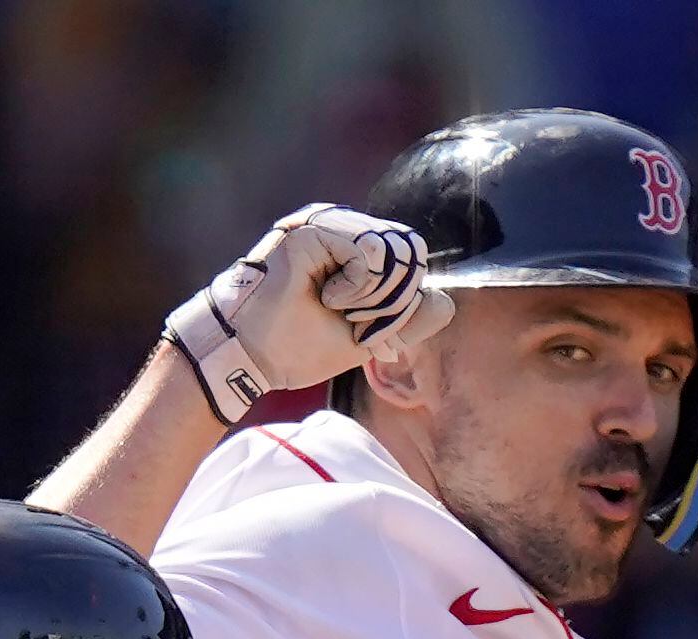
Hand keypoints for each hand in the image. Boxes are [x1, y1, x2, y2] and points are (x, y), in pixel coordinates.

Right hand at [164, 204, 454, 424]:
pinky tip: (328, 297)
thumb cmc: (296, 347)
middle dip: (391, 302)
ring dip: (374, 297)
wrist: (251, 357)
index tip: (364, 330)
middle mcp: (342, 227)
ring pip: (394, 253)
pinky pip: (369, 253)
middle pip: (410, 254)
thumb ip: (406, 321)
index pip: (411, 262)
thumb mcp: (365, 338)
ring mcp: (327, 223)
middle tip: (352, 321)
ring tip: (336, 308)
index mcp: (352, 246)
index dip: (402, 304)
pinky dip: (358, 287)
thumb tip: (445, 300)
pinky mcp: (313, 229)